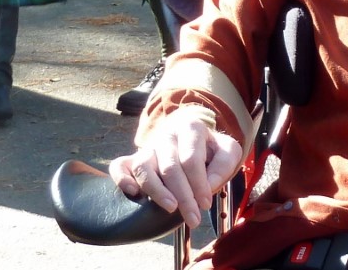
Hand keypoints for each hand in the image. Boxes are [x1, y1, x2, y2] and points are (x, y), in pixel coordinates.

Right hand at [109, 107, 243, 228]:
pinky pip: (120, 165)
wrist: (191, 137)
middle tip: (193, 218)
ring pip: (144, 166)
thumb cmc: (210, 149)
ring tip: (170, 208)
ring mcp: (148, 147)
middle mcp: (166, 135)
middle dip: (183, 196)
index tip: (205, 204)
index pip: (191, 159)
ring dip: (156, 190)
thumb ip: (224, 164)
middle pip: (169, 167)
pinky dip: (122, 178)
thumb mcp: (227, 150)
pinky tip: (133, 193)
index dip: (199, 183)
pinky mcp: (133, 158)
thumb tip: (209, 185)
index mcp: (190, 128)